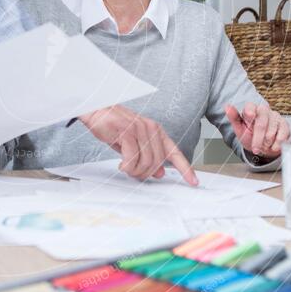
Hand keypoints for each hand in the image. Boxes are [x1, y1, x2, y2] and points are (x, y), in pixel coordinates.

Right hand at [79, 105, 197, 184]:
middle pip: (157, 162)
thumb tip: (159, 173)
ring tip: (126, 168)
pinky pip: (132, 159)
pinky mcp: (128, 132)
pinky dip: (127, 167)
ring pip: (146, 162)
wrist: (96, 109)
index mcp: (156, 131)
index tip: (194, 182)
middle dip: (145, 173)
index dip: (185, 169)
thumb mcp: (133, 142)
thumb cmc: (113, 125)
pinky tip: (121, 165)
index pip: (175, 152)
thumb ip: (147, 155)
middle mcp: (151, 129)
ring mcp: (140, 129)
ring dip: (134, 171)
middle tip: (133, 173)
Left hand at [225, 103, 289, 158]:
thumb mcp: (239, 129)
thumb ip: (233, 118)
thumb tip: (227, 106)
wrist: (262, 146)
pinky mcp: (285, 124)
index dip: (250, 112)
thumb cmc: (250, 136)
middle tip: (255, 148)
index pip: (250, 107)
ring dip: (267, 142)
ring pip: (273, 129)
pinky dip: (278, 143)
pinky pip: (283, 133)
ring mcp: (275, 116)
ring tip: (264, 145)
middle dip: (258, 138)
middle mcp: (264, 110)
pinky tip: (273, 146)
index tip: (250, 116)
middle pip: (262, 122)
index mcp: (251, 109)